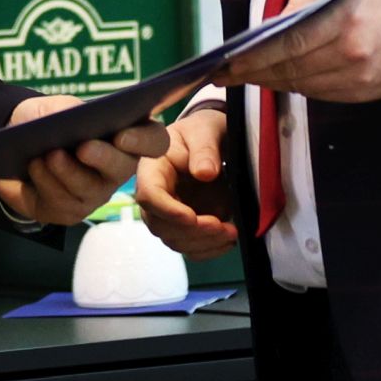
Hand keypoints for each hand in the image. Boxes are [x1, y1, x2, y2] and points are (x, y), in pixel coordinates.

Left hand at [0, 94, 169, 226]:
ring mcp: (97, 191)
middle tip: (83, 147)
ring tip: (48, 155)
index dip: (144, 140)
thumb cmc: (47, 122)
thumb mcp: (52, 107)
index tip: (121, 135)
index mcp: (126, 134)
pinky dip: (46, 181)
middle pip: (125, 168)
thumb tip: (70, 115)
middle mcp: (118, 167)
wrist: (16, 147)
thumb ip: (64, 108)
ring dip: (67, 170)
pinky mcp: (72, 210)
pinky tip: (34, 167)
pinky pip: (63, 202)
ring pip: (90, 188)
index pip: (154, 139)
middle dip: (104, 158)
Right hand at [134, 105, 237, 259]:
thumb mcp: (205, 130)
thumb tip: (205, 173)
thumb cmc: (202, 130)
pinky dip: (208, 250)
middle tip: (222, 226)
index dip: (168, 210)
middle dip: (191, 231)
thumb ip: (205, 148)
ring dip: (202, 243)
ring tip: (231, 232)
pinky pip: (189, 246)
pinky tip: (227, 241)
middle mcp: (155, 195)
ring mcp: (168, 213)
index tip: (193, 216)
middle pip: (160, 224)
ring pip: (174, 240)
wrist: (209, 141)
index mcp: (153, 168)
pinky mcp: (183, 225)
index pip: (149, 195)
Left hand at [221, 0, 380, 102]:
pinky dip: (295, 86)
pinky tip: (279, 78)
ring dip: (270, 82)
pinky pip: (318, 95)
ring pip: (300, 86)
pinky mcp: (361, 95)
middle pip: (289, 70)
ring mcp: (356, 79)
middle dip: (253, 73)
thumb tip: (273, 20)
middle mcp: (350, 54)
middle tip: (225, 75)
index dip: (253, 57)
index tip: (227, 63)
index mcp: (342, 21)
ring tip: (247, 75)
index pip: (287, 45)